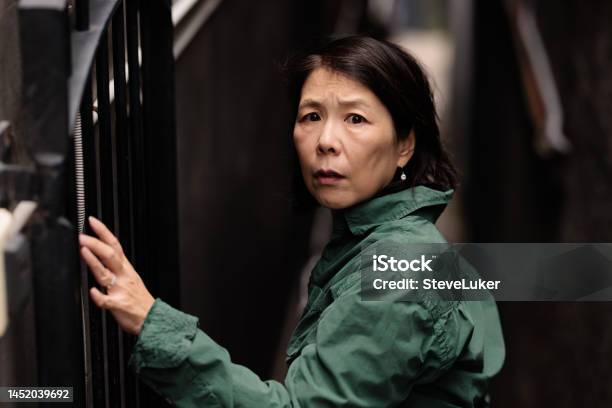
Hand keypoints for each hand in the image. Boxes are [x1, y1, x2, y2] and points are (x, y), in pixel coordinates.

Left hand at [79, 216, 154, 335]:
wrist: (153, 319)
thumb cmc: (139, 301)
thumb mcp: (131, 279)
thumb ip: (116, 268)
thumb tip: (101, 256)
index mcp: (127, 269)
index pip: (115, 245)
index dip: (103, 232)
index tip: (92, 221)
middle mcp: (124, 276)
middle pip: (110, 255)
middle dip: (96, 244)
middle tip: (82, 236)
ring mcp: (121, 290)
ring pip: (106, 273)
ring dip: (93, 261)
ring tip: (83, 251)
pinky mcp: (118, 306)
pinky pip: (107, 301)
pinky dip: (99, 296)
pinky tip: (92, 292)